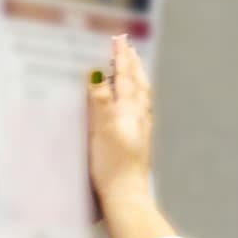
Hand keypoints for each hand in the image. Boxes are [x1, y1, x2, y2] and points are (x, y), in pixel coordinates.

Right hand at [86, 40, 172, 237]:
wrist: (126, 198)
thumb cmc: (112, 166)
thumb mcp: (101, 128)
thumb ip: (100, 99)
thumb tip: (96, 71)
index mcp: (129, 111)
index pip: (125, 78)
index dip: (120, 58)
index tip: (119, 40)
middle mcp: (138, 118)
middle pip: (137, 85)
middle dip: (132, 66)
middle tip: (129, 49)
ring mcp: (140, 132)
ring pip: (141, 99)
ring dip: (137, 82)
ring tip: (135, 71)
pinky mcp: (137, 146)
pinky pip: (140, 114)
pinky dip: (137, 102)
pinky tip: (135, 108)